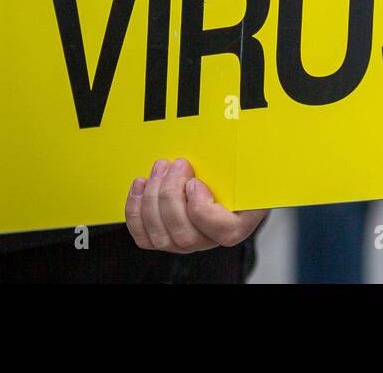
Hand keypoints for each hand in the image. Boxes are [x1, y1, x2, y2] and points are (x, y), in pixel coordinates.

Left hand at [124, 158, 267, 252]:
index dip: (202, 209)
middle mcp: (210, 239)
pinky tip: (140, 185)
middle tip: (176, 164)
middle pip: (185, 236)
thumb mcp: (245, 164)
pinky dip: (135, 211)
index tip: (195, 182)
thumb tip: (247, 142)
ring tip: (159, 168)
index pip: (223, 232)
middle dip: (171, 195)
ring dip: (152, 199)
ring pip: (161, 237)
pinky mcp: (164, 237)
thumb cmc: (233, 170)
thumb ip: (245, 163)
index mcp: (238, 223)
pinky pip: (144, 237)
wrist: (220, 175)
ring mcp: (185, 241)